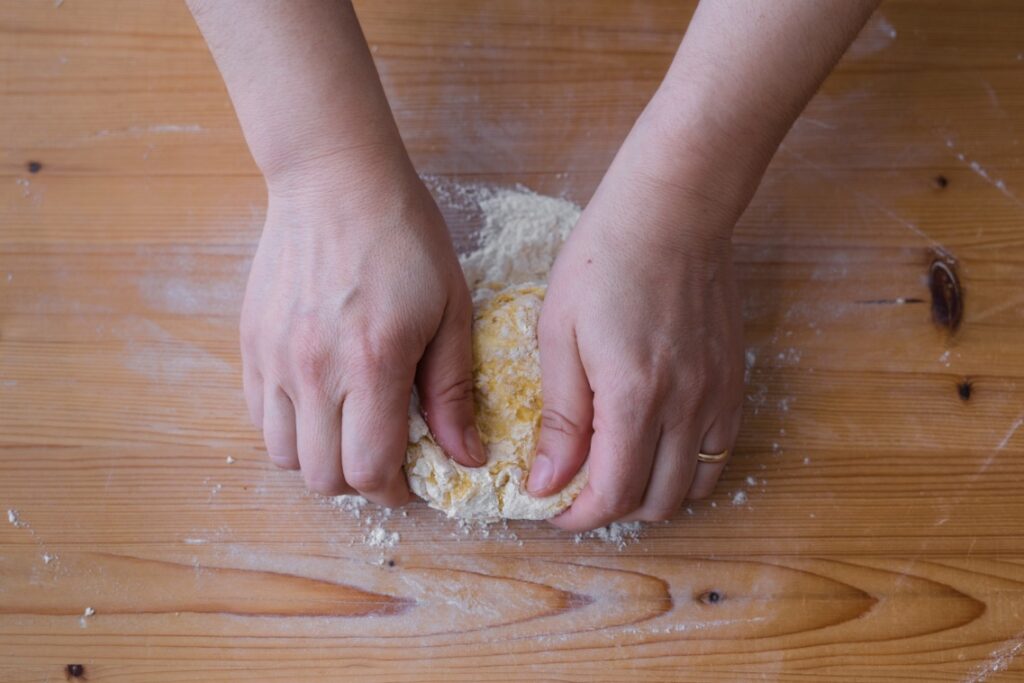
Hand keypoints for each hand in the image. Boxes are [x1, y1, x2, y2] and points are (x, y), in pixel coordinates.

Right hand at [241, 161, 484, 506]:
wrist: (335, 180)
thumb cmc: (406, 238)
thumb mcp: (450, 311)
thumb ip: (453, 390)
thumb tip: (466, 456)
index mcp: (373, 364)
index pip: (370, 469)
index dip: (396, 491)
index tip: (413, 480)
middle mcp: (314, 370)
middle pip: (321, 477)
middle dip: (358, 481)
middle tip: (383, 456)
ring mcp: (273, 358)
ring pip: (282, 454)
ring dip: (318, 458)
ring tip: (348, 430)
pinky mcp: (250, 342)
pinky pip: (258, 415)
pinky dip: (289, 427)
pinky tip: (319, 402)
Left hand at [527, 142, 744, 530]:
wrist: (671, 214)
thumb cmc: (603, 263)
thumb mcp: (559, 336)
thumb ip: (561, 417)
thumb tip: (547, 482)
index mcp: (633, 397)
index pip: (613, 494)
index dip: (579, 514)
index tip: (552, 506)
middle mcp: (684, 406)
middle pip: (656, 501)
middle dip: (611, 508)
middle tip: (579, 489)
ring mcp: (716, 396)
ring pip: (694, 485)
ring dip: (653, 492)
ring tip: (619, 471)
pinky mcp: (734, 381)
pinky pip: (720, 451)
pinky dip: (689, 466)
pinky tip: (659, 445)